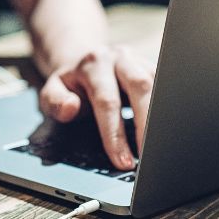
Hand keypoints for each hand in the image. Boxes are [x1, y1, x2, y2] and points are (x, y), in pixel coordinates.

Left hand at [39, 45, 154, 170]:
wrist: (85, 60)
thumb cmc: (72, 83)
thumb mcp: (52, 90)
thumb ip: (54, 100)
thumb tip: (70, 108)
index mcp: (93, 64)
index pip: (107, 101)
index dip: (115, 134)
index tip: (122, 160)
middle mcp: (119, 58)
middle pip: (140, 86)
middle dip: (146, 124)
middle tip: (147, 155)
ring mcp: (139, 60)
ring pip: (158, 83)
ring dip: (160, 117)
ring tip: (158, 146)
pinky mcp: (152, 67)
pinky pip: (165, 85)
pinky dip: (166, 108)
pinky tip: (164, 131)